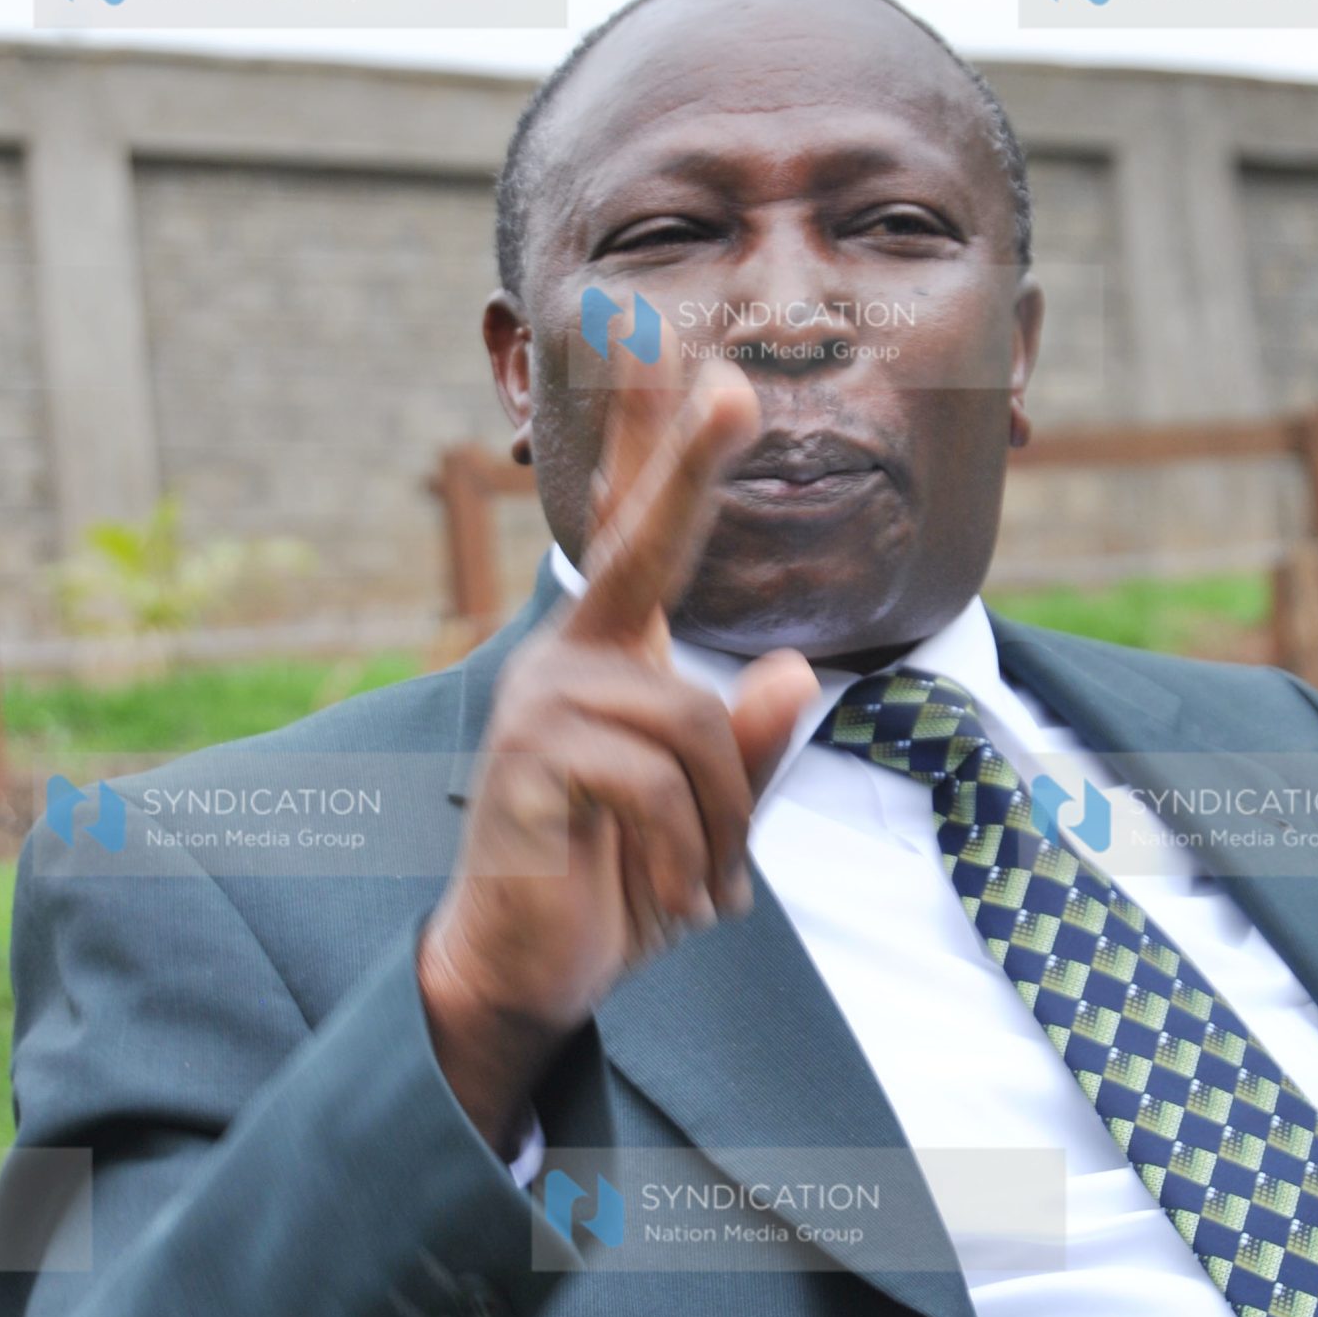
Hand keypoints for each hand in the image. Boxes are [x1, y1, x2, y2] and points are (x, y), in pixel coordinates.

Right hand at [418, 352, 818, 1147]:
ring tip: (708, 893)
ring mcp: (543, 704)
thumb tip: (791, 673)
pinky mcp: (530, 762)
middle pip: (633, 541)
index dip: (648, 440)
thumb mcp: (709, 821)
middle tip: (734, 384)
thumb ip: (750, 750)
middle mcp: (569, 658)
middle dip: (684, 459)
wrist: (526, 973)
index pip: (631, 531)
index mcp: (613, 656)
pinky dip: (690, 858)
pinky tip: (678, 906)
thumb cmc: (615, 883)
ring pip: (694, 725)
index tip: (664, 343)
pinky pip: (658, 784)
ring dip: (726, 827)